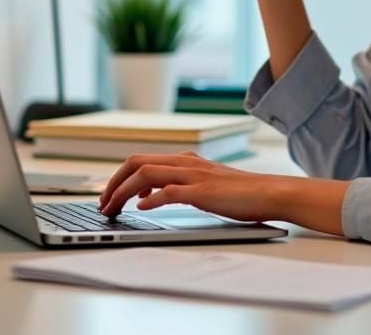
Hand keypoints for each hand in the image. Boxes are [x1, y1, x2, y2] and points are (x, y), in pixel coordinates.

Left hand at [98, 152, 284, 221]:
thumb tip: (147, 197)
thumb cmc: (238, 193)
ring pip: (147, 174)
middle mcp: (185, 162)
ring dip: (124, 191)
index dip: (118, 177)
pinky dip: (152, 199)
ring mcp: (193, 175)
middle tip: (102, 204)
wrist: (268, 192)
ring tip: (112, 209)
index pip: (140, 160)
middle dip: (113, 182)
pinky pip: (171, 191)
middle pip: (136, 162)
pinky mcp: (203, 192)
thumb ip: (176, 186)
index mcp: (184, 160)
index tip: (107, 196)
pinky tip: (142, 209)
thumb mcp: (201, 185)